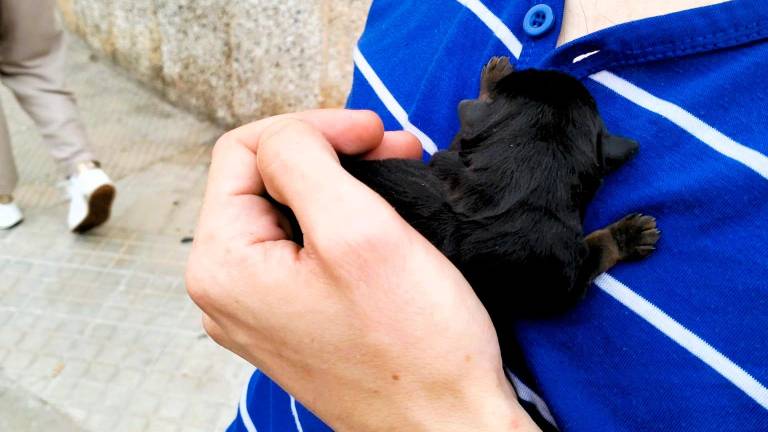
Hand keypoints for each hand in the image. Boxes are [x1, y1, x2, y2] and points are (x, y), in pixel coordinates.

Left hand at [186, 109, 539, 430]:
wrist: (445, 427)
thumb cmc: (414, 347)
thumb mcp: (355, 230)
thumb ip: (303, 159)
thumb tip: (291, 133)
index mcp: (223, 265)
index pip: (243, 151)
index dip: (313, 127)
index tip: (374, 131)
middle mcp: (228, 291)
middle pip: (263, 181)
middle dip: (330, 153)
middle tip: (393, 149)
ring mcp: (259, 310)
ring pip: (288, 212)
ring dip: (340, 183)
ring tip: (396, 175)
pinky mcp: (293, 320)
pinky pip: (303, 249)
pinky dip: (342, 221)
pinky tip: (382, 218)